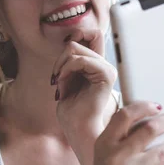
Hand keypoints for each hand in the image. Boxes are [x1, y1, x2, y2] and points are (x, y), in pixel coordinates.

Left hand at [51, 29, 116, 143]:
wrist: (77, 129)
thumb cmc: (70, 111)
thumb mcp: (66, 78)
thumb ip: (70, 60)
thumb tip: (70, 41)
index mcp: (96, 66)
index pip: (89, 35)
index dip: (73, 38)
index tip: (61, 62)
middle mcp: (104, 65)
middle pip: (77, 41)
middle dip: (60, 58)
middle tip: (57, 79)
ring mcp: (107, 69)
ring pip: (75, 48)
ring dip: (61, 65)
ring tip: (60, 83)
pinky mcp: (106, 75)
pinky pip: (81, 60)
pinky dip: (66, 69)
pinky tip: (62, 82)